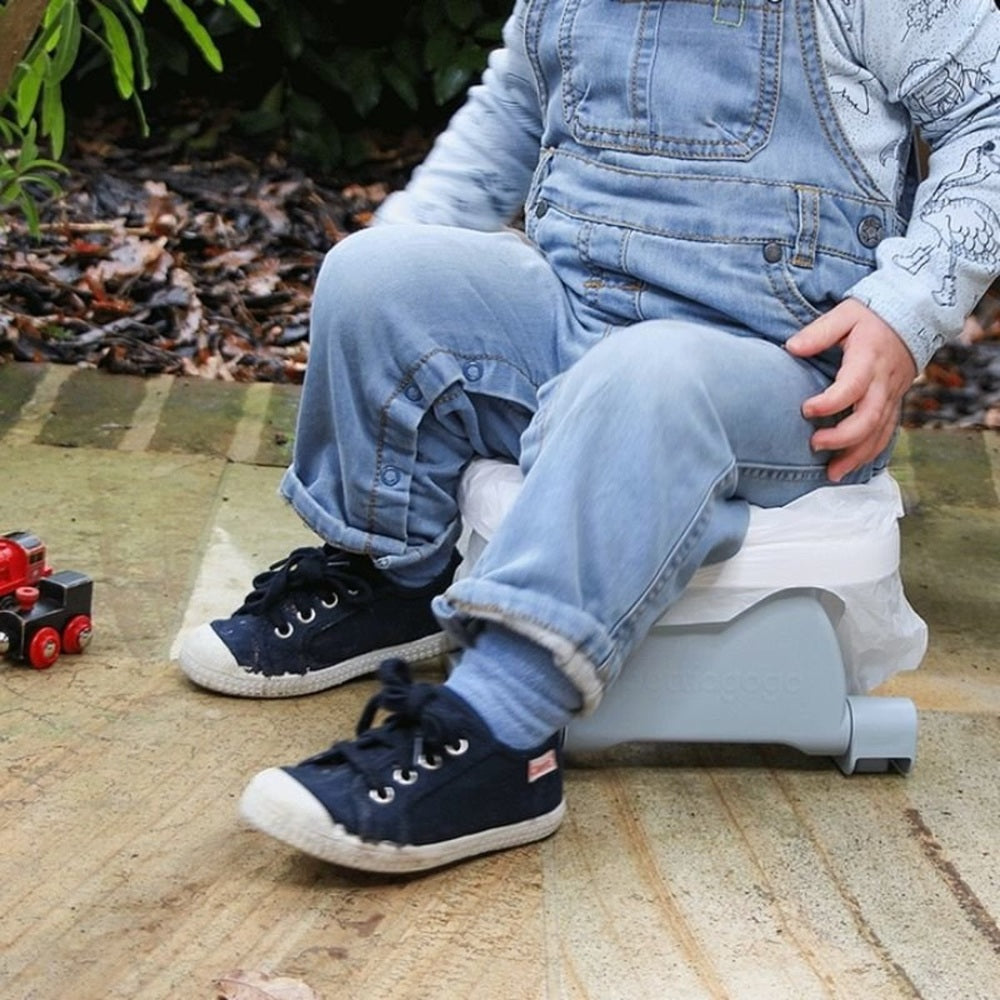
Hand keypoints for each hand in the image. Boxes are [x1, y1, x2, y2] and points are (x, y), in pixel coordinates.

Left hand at [785, 298, 917, 482]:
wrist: (912, 317)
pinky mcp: (893, 404)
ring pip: (879, 433)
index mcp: (868, 359)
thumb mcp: (844, 315)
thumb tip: (792, 347)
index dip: (830, 402)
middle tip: (814, 444)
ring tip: (831, 474)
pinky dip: (869, 453)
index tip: (805, 409)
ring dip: (856, 456)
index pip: (852, 387)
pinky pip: (886, 434)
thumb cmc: (871, 317)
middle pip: (869, 418)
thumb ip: (819, 332)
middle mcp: (883, 382)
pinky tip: (849, 467)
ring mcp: (891, 396)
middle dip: (842, 438)